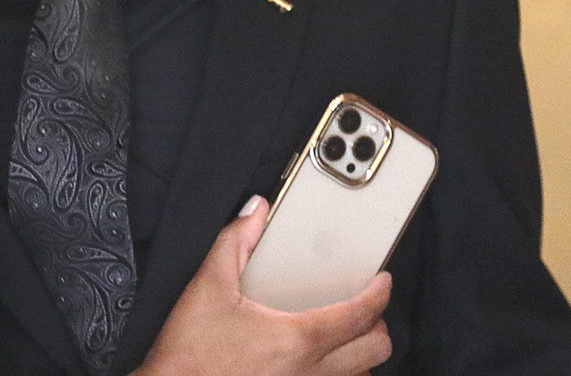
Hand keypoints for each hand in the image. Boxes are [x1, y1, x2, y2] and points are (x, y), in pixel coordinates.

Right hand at [133, 198, 391, 375]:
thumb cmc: (189, 354)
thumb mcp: (208, 286)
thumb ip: (234, 241)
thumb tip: (255, 211)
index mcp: (296, 339)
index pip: (359, 315)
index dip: (379, 294)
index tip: (382, 280)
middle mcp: (309, 373)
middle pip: (375, 351)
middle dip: (378, 324)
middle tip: (363, 305)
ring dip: (359, 354)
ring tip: (343, 333)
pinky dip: (340, 375)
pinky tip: (319, 361)